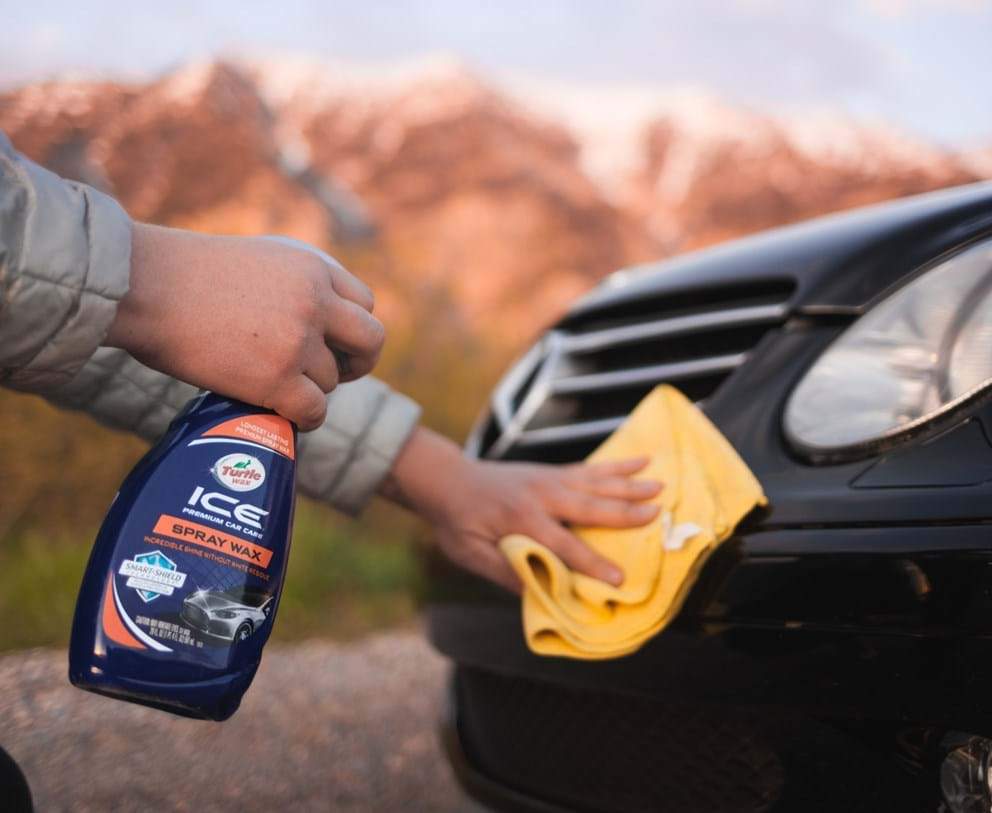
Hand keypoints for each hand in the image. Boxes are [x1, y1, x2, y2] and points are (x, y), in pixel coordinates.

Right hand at [104, 223, 383, 429]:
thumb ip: (295, 283)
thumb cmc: (184, 273)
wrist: (143, 286)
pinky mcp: (276, 378)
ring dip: (310, 390)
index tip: (333, 344)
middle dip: (359, 363)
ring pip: (332, 382)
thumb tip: (319, 319)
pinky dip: (304, 419)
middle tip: (336, 375)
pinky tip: (284, 415)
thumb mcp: (258, 258)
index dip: (352, 329)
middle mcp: (314, 301)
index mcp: (312, 268)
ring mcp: (298, 340)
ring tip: (275, 387)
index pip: (365, 304)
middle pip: (371, 341)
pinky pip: (314, 412)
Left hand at [380, 428, 661, 591]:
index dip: (591, 564)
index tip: (619, 579)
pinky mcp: (551, 471)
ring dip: (629, 484)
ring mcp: (548, 478)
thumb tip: (540, 591)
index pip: (563, 545)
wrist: (445, 479)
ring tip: (661, 485)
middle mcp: (541, 494)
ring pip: (595, 482)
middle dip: (625, 513)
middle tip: (659, 515)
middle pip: (590, 505)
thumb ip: (504, 570)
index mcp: (521, 518)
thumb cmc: (455, 521)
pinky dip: (616, 465)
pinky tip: (640, 460)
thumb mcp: (470, 554)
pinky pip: (589, 468)